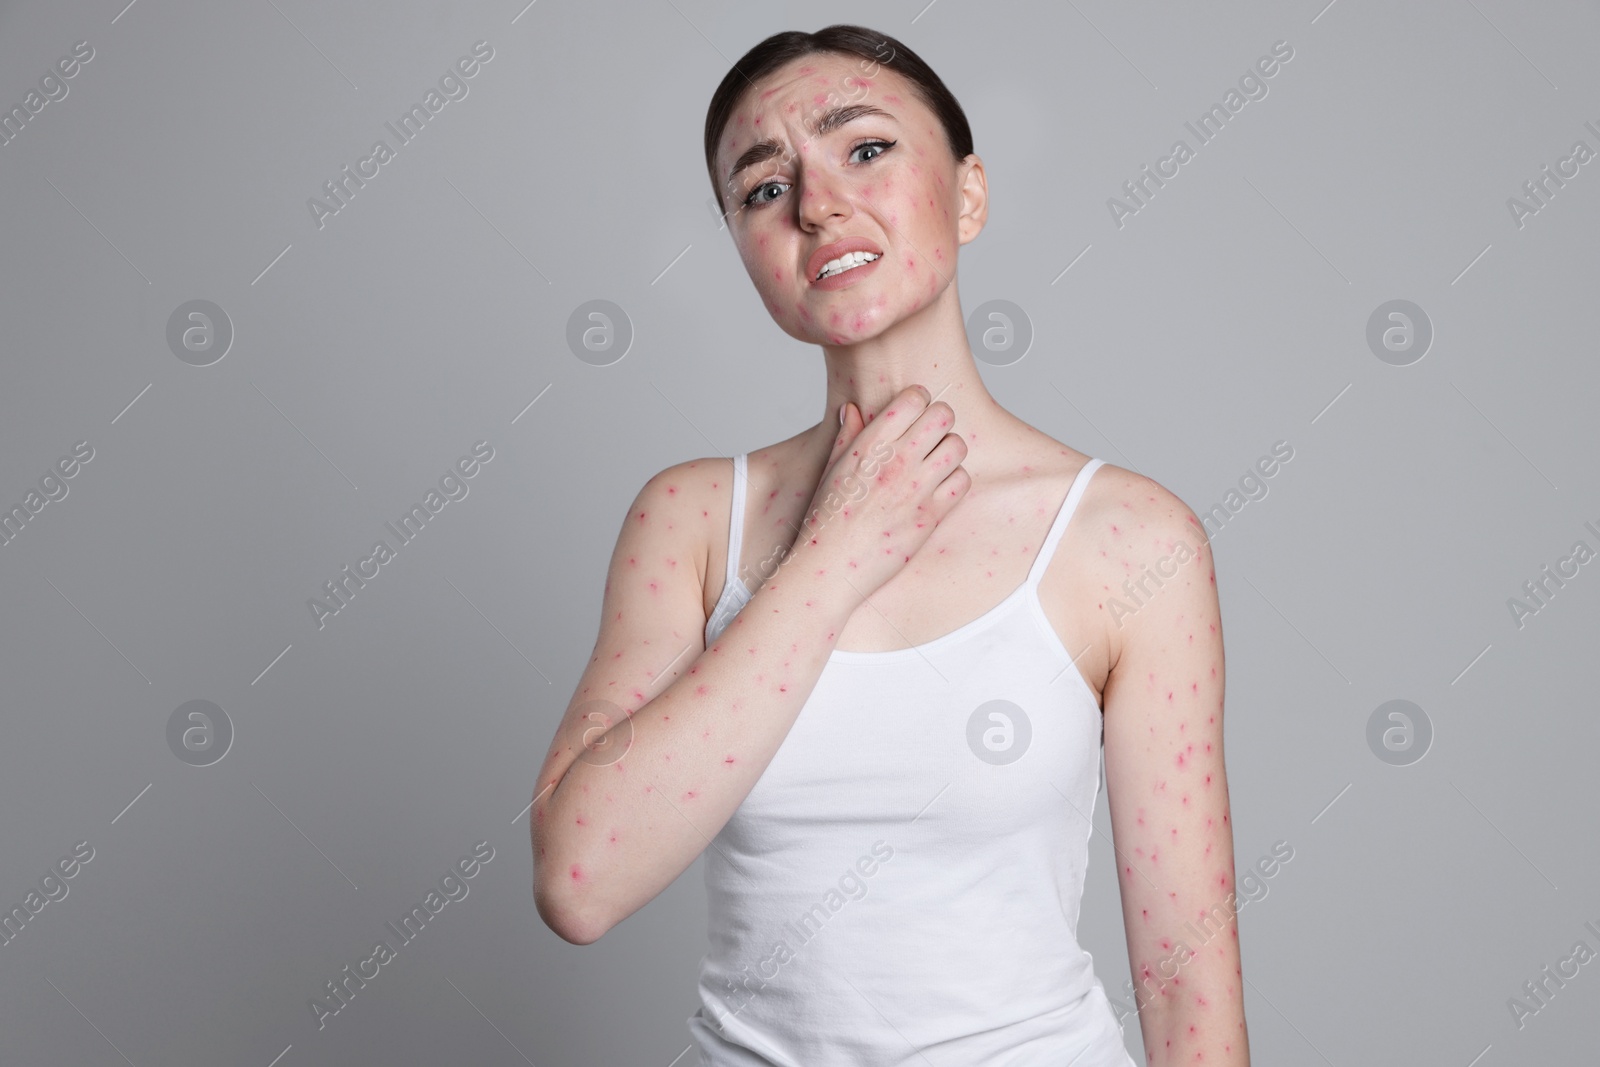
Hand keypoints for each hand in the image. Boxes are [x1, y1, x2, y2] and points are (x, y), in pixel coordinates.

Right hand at [788, 384, 969, 601]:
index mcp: (869, 445)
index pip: (914, 398)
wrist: (829, 568)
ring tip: (936, 463)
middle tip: (931, 437)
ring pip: (957, 446)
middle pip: (943, 415)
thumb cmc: (826, 521)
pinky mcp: (930, 516)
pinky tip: (939, 489)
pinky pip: (962, 481)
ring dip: (950, 451)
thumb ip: (846, 436)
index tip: (915, 415)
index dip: (919, 402)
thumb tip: (851, 409)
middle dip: (940, 421)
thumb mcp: (830, 471)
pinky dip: (955, 481)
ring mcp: (915, 488)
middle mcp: (894, 461)